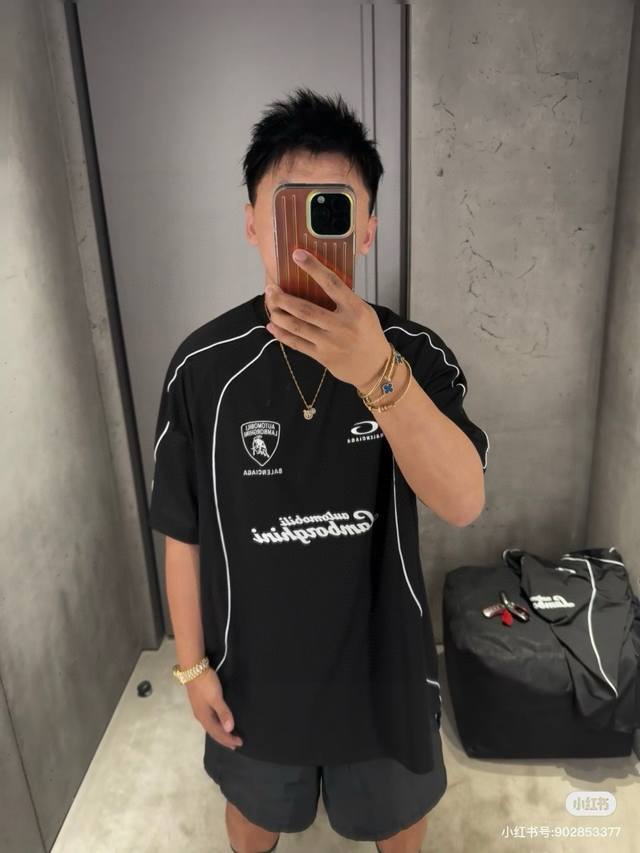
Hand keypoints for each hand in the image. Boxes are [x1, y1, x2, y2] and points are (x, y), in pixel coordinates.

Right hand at [186, 667, 242, 749]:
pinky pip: (210, 721)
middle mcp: (201, 717)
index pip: (218, 733)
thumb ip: (223, 713)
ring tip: (228, 737)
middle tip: (235, 745)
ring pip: (211, 727)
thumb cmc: (206, 684)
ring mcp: (199, 710)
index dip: (228, 739)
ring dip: (220, 733)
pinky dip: (216, 726)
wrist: (193, 669)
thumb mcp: (216, 697)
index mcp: (204, 717)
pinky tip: (219, 724)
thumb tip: (229, 729)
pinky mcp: (200, 704)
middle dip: (224, 739)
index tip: (239, 743)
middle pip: (213, 732)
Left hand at [264, 248, 390, 388]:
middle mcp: (342, 325)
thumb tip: (317, 283)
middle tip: (270, 289)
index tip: (297, 255)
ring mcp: (330, 343)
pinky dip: (282, 334)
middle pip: (305, 309)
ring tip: (270, 305)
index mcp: (355, 309)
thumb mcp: (364, 311)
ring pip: (298, 327)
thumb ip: (344, 300)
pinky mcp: (322, 357)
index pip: (332, 283)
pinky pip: (297, 344)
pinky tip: (272, 326)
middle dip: (283, 299)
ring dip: (279, 315)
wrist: (375, 367)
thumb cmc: (368, 334)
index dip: (313, 268)